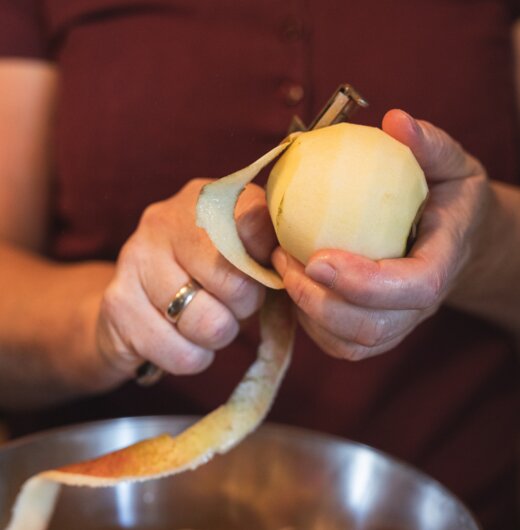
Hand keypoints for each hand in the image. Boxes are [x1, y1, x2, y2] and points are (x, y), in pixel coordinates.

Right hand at [96, 179, 275, 378]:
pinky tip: (182, 342)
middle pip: (235, 282)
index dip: (269, 263)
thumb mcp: (243, 257)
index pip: (256, 223)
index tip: (264, 277)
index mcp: (206, 199)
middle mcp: (166, 218)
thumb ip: (269, 250)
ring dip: (218, 336)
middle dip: (244, 308)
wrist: (135, 310)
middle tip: (232, 306)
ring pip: (209, 323)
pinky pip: (181, 352)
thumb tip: (298, 264)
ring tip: (206, 322)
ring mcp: (135, 256)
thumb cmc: (204, 281)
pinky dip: (193, 358)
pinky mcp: (117, 302)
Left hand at [272, 109, 487, 360]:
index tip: (317, 258)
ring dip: (309, 313)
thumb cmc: (448, 196)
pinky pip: (342, 345)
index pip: (414, 287)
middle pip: (374, 326)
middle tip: (282, 260)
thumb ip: (430, 145)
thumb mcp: (450, 164)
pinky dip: (311, 325)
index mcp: (442, 261)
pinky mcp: (378, 329)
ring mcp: (399, 322)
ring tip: (281, 269)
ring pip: (354, 342)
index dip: (366, 282)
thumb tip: (395, 121)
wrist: (455, 238)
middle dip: (320, 301)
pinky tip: (293, 287)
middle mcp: (420, 303)